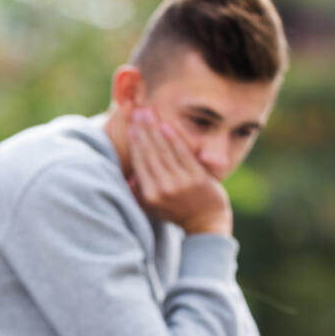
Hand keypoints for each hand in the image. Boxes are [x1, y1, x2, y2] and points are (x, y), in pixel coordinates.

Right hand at [127, 108, 232, 236]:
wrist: (205, 223)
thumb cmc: (176, 213)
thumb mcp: (152, 208)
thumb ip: (138, 193)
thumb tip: (129, 177)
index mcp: (150, 195)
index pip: (140, 163)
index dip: (135, 143)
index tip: (130, 126)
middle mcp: (163, 188)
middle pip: (150, 154)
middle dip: (142, 131)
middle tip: (137, 112)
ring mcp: (181, 183)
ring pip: (164, 151)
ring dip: (154, 130)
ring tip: (148, 114)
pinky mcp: (197, 178)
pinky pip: (182, 154)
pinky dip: (173, 139)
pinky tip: (165, 126)